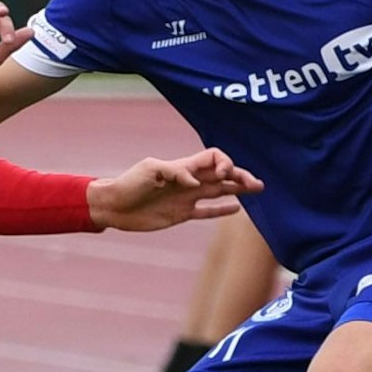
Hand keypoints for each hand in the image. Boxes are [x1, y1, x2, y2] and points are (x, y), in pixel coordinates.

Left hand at [88, 148, 263, 231]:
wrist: (114, 206)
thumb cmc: (129, 183)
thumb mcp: (149, 171)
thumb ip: (174, 172)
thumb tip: (195, 181)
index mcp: (184, 167)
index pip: (213, 158)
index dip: (224, 163)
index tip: (222, 174)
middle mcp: (189, 181)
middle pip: (222, 175)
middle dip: (240, 176)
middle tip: (257, 184)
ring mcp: (187, 198)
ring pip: (219, 191)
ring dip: (237, 190)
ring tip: (257, 189)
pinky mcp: (181, 214)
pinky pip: (206, 211)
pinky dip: (221, 210)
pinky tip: (236, 209)